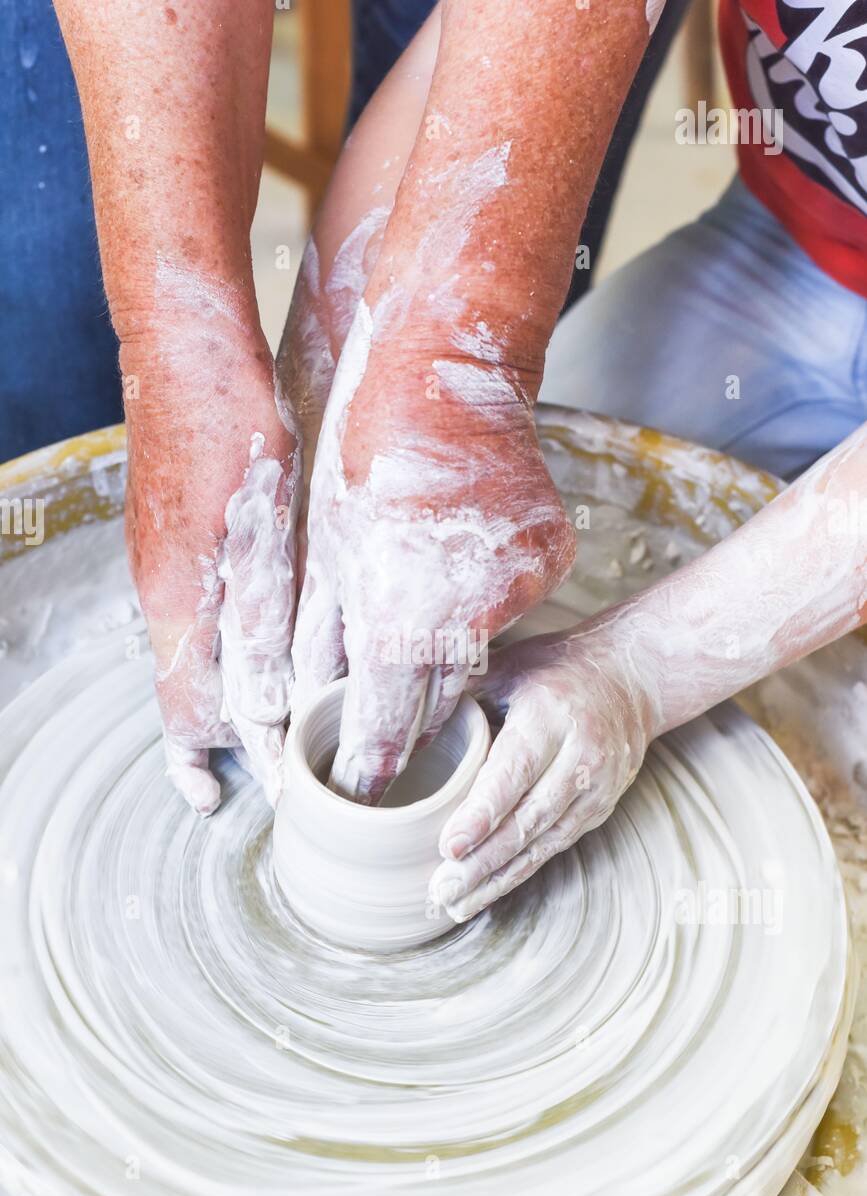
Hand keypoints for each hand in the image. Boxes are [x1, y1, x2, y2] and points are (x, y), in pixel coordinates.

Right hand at [124, 308, 298, 814]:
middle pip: (181, 690)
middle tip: (249, 778)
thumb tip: (263, 712)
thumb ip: (259, 629)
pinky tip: (253, 647)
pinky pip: (193, 615)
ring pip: (188, 653)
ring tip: (260, 729)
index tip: (244, 799)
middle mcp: (160, 592)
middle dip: (213, 741)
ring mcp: (162, 563)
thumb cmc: (227, 433)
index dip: (214, 762)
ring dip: (219, 698)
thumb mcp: (258, 538)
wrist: (185, 347)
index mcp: (179, 603)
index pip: (186, 712)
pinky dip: (220, 651)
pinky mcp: (176, 536)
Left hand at [290, 309, 576, 803]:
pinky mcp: (550, 560)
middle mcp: (467, 616)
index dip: (369, 761)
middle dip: (409, 725)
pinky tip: (460, 591)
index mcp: (399, 618)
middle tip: (386, 744)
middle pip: (437, 702)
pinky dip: (484, 614)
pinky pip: (511, 612)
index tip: (360, 787)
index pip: (383, 722)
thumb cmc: (365, 459)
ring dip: (446, 669)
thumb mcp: (324, 552)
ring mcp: (518, 588)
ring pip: (478, 658)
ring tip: (418, 669)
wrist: (443, 378)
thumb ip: (319, 639)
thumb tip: (306, 705)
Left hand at [428, 619, 658, 920]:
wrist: (632, 679)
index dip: (481, 814)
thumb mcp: (510, 667)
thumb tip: (405, 723)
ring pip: (543, 843)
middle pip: (528, 820)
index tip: (449, 846)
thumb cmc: (555, 670)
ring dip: (498, 878)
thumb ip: (464, 695)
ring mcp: (596, 788)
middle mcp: (580, 757)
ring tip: (455, 903)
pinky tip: (486, 891)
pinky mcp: (599, 809)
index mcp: (551, 717)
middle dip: (483, 862)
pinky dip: (519, 872)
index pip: (514, 773)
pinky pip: (555, 847)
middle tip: (441, 890)